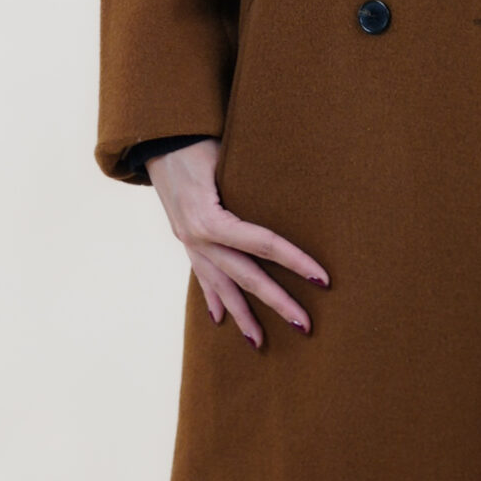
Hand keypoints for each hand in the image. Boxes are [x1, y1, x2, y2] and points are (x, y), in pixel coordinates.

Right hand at [146, 138, 329, 349]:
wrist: (157, 138)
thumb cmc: (199, 141)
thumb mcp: (228, 155)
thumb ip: (255, 179)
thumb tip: (299, 183)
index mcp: (210, 218)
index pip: (262, 244)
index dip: (295, 260)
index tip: (323, 278)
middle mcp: (198, 237)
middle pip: (245, 276)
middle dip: (276, 301)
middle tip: (305, 325)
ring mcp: (189, 242)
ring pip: (220, 286)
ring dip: (241, 315)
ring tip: (259, 342)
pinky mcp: (185, 240)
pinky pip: (201, 275)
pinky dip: (212, 298)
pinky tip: (219, 320)